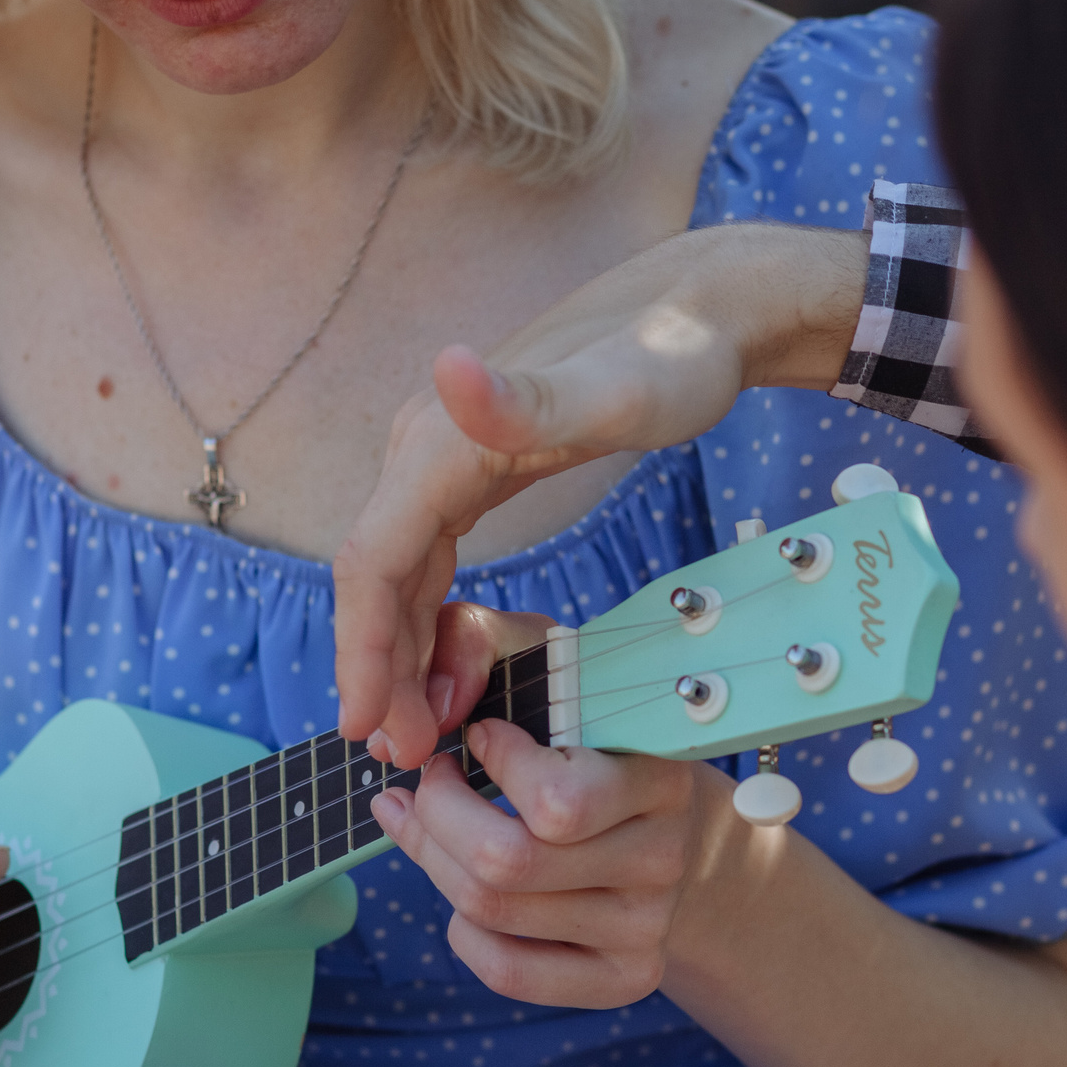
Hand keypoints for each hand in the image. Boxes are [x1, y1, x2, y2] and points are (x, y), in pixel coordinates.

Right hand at [335, 222, 870, 769]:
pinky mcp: (474, 473)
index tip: (365, 727)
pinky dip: (429, 623)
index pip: (372, 562)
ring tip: (420, 733)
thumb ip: (529, 399)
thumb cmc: (673, 357)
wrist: (704, 311)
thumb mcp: (618, 392)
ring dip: (400, 657)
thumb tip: (446, 366)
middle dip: (378, 671)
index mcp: (440, 444)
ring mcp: (445, 461)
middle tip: (403, 755)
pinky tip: (446, 671)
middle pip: (375, 578)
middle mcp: (426, 449)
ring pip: (399, 576)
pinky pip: (430, 561)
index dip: (362, 650)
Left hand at [368, 606, 740, 1008]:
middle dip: (435, 816)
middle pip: (505, 865)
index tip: (481, 734)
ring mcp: (648, 927)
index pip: (556, 802)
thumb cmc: (591, 731)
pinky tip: (465, 891)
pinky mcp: (627, 978)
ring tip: (429, 822)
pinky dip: (463, 931)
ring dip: (433, 861)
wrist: (673, 824)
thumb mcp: (550, 665)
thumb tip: (437, 701)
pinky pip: (509, 972)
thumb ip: (480, 641)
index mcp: (659, 776)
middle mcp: (664, 859)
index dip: (493, 765)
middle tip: (426, 782)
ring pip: (492, 913)